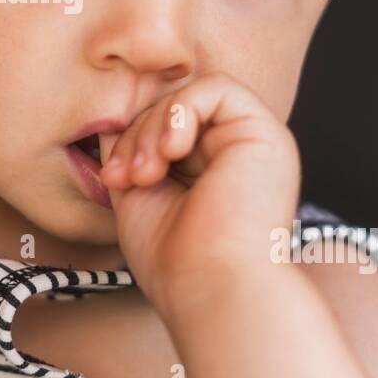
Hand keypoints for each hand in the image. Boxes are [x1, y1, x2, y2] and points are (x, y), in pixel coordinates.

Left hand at [98, 74, 300, 319]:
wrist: (211, 288)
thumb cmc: (175, 261)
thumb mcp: (138, 196)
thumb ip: (131, 153)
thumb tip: (113, 116)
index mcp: (211, 172)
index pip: (162, 128)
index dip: (130, 140)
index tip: (111, 178)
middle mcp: (236, 155)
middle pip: (173, 110)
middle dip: (136, 135)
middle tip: (125, 177)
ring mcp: (253, 143)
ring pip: (189, 97)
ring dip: (154, 128)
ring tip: (146, 174)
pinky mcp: (266, 132)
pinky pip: (216, 88)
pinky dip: (181, 112)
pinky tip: (171, 153)